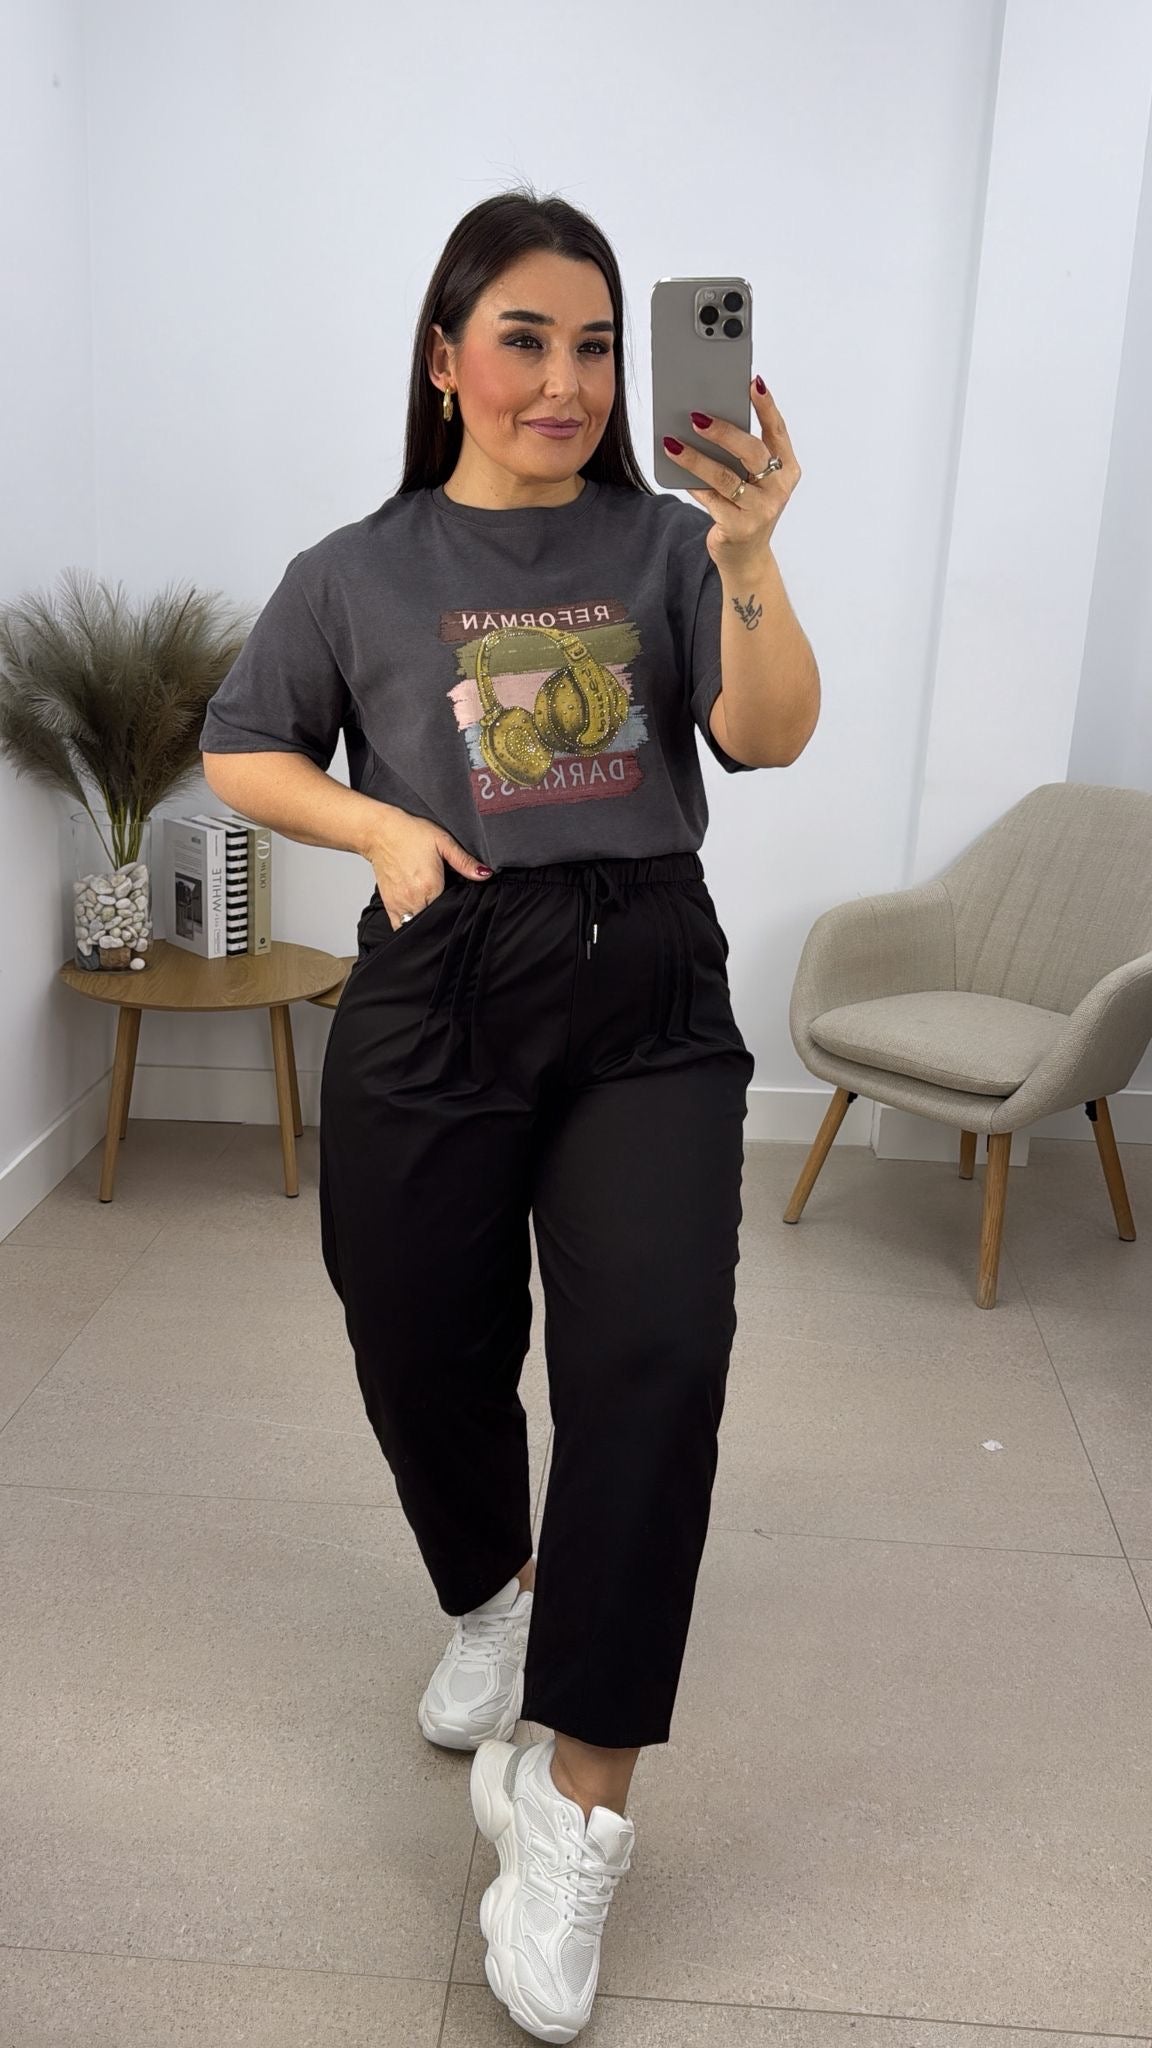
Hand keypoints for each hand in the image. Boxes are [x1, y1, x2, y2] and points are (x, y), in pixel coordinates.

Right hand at [362, 805, 490, 929]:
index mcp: (430, 886)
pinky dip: (409, 926)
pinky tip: (417, 915)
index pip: (450, 909)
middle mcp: (414, 899)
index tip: (459, 900)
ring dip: (427, 922)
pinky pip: (400, 927)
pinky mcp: (389, 906)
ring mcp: (400, 905)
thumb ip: (464, 862)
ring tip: (433, 908)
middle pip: (435, 920)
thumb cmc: (410, 833)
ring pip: (418, 926)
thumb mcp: (443, 841)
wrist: (379, 832)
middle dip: (443, 916)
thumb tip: (485, 874)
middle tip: (447, 903)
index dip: (457, 906)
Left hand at [662, 376, 800, 569]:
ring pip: (724, 476)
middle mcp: (778, 488)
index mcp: (787, 469)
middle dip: (723, 431)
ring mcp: (761, 510)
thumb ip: (742, 455)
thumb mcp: (753, 480)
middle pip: (750, 451)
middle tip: (696, 416)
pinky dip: (692, 483)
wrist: (745, 556)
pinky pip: (710, 499)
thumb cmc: (746, 507)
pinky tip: (675, 469)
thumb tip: (706, 419)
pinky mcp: (739, 527)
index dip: (766, 405)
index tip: (752, 382)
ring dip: (695, 458)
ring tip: (672, 442)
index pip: (777, 431)